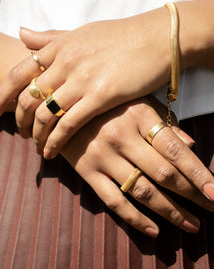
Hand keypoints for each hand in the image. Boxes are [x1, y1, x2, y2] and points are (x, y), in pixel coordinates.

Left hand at [1, 1, 213, 158]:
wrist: (156, 39)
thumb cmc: (123, 36)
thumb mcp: (83, 32)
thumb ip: (52, 37)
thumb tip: (22, 33)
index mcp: (60, 46)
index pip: (20, 72)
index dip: (4, 93)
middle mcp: (66, 62)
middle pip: (28, 97)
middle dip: (19, 119)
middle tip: (20, 132)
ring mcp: (82, 80)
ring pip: (45, 114)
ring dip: (36, 134)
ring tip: (36, 145)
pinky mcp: (101, 96)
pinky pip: (68, 124)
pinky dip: (55, 141)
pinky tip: (51, 152)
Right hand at [61, 96, 213, 236]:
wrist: (63, 110)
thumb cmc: (109, 107)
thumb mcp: (137, 104)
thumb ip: (165, 124)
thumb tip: (191, 146)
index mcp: (138, 115)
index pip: (174, 149)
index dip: (198, 173)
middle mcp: (121, 136)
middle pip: (163, 173)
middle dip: (191, 195)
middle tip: (210, 208)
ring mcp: (102, 155)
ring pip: (142, 191)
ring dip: (170, 212)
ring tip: (191, 225)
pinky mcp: (87, 170)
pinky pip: (113, 200)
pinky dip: (135, 219)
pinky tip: (154, 230)